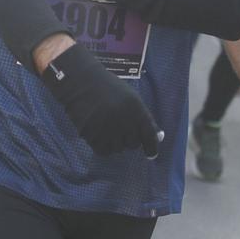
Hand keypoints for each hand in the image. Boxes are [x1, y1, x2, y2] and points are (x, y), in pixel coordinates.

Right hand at [38, 41, 160, 156]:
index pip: (149, 136)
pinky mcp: (93, 137)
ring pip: (118, 149)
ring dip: (114, 142)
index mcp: (137, 111)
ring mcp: (108, 131)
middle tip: (119, 127)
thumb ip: (144, 118)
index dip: (151, 148)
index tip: (151, 155)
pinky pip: (103, 151)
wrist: (82, 83)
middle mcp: (125, 122)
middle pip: (133, 144)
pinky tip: (98, 132)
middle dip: (128, 138)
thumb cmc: (109, 89)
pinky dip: (102, 145)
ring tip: (106, 126)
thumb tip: (157, 138)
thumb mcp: (132, 99)